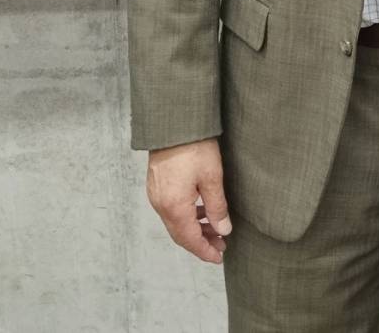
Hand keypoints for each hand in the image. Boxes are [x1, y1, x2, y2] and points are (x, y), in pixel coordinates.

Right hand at [147, 137, 230, 262]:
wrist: (173, 123)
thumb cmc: (194, 147)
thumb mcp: (212, 178)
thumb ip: (217, 207)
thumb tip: (222, 230)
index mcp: (173, 207)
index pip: (189, 239)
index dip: (204, 251)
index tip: (219, 257)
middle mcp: (160, 204)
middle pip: (180, 234)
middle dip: (201, 242)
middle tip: (221, 245)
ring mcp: (156, 194)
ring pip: (175, 222)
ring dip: (194, 228)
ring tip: (216, 228)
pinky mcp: (156, 185)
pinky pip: (171, 209)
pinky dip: (187, 215)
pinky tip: (202, 209)